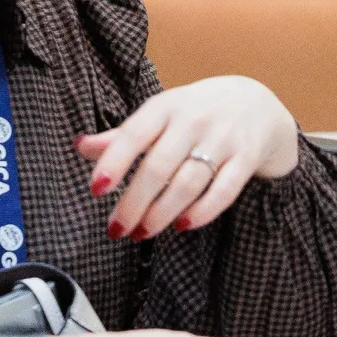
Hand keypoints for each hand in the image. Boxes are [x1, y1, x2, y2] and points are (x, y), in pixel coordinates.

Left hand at [73, 75, 298, 240]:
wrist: (256, 103)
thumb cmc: (195, 113)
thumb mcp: (159, 114)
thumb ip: (122, 135)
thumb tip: (80, 146)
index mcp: (166, 106)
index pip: (135, 134)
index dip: (114, 161)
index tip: (96, 190)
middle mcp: (194, 120)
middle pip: (159, 166)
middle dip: (134, 202)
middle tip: (116, 229)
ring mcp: (223, 138)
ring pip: (189, 183)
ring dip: (162, 213)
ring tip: (142, 232)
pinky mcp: (247, 158)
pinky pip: (224, 191)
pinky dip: (202, 212)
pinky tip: (182, 225)